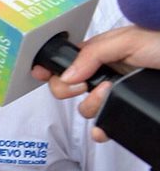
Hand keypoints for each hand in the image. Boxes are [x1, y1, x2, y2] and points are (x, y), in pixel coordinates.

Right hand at [33, 25, 159, 140]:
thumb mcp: (129, 40)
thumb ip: (94, 54)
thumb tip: (66, 75)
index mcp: (102, 52)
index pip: (66, 61)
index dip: (51, 68)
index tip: (41, 74)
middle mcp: (106, 73)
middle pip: (68, 87)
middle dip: (70, 89)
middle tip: (85, 84)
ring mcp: (116, 94)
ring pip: (86, 108)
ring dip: (92, 106)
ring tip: (110, 95)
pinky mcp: (127, 110)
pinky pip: (105, 126)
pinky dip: (101, 130)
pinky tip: (104, 129)